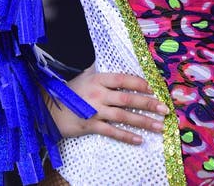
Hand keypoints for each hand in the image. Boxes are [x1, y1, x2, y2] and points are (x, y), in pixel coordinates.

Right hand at [48, 69, 168, 144]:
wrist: (48, 107)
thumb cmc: (71, 90)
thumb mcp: (86, 75)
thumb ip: (104, 75)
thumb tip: (124, 74)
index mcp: (99, 78)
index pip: (124, 79)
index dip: (140, 83)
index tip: (154, 88)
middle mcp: (99, 94)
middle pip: (128, 98)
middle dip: (148, 104)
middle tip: (165, 109)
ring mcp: (95, 110)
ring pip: (124, 116)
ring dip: (143, 121)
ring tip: (159, 126)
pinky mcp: (90, 126)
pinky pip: (112, 131)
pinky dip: (126, 136)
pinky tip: (139, 139)